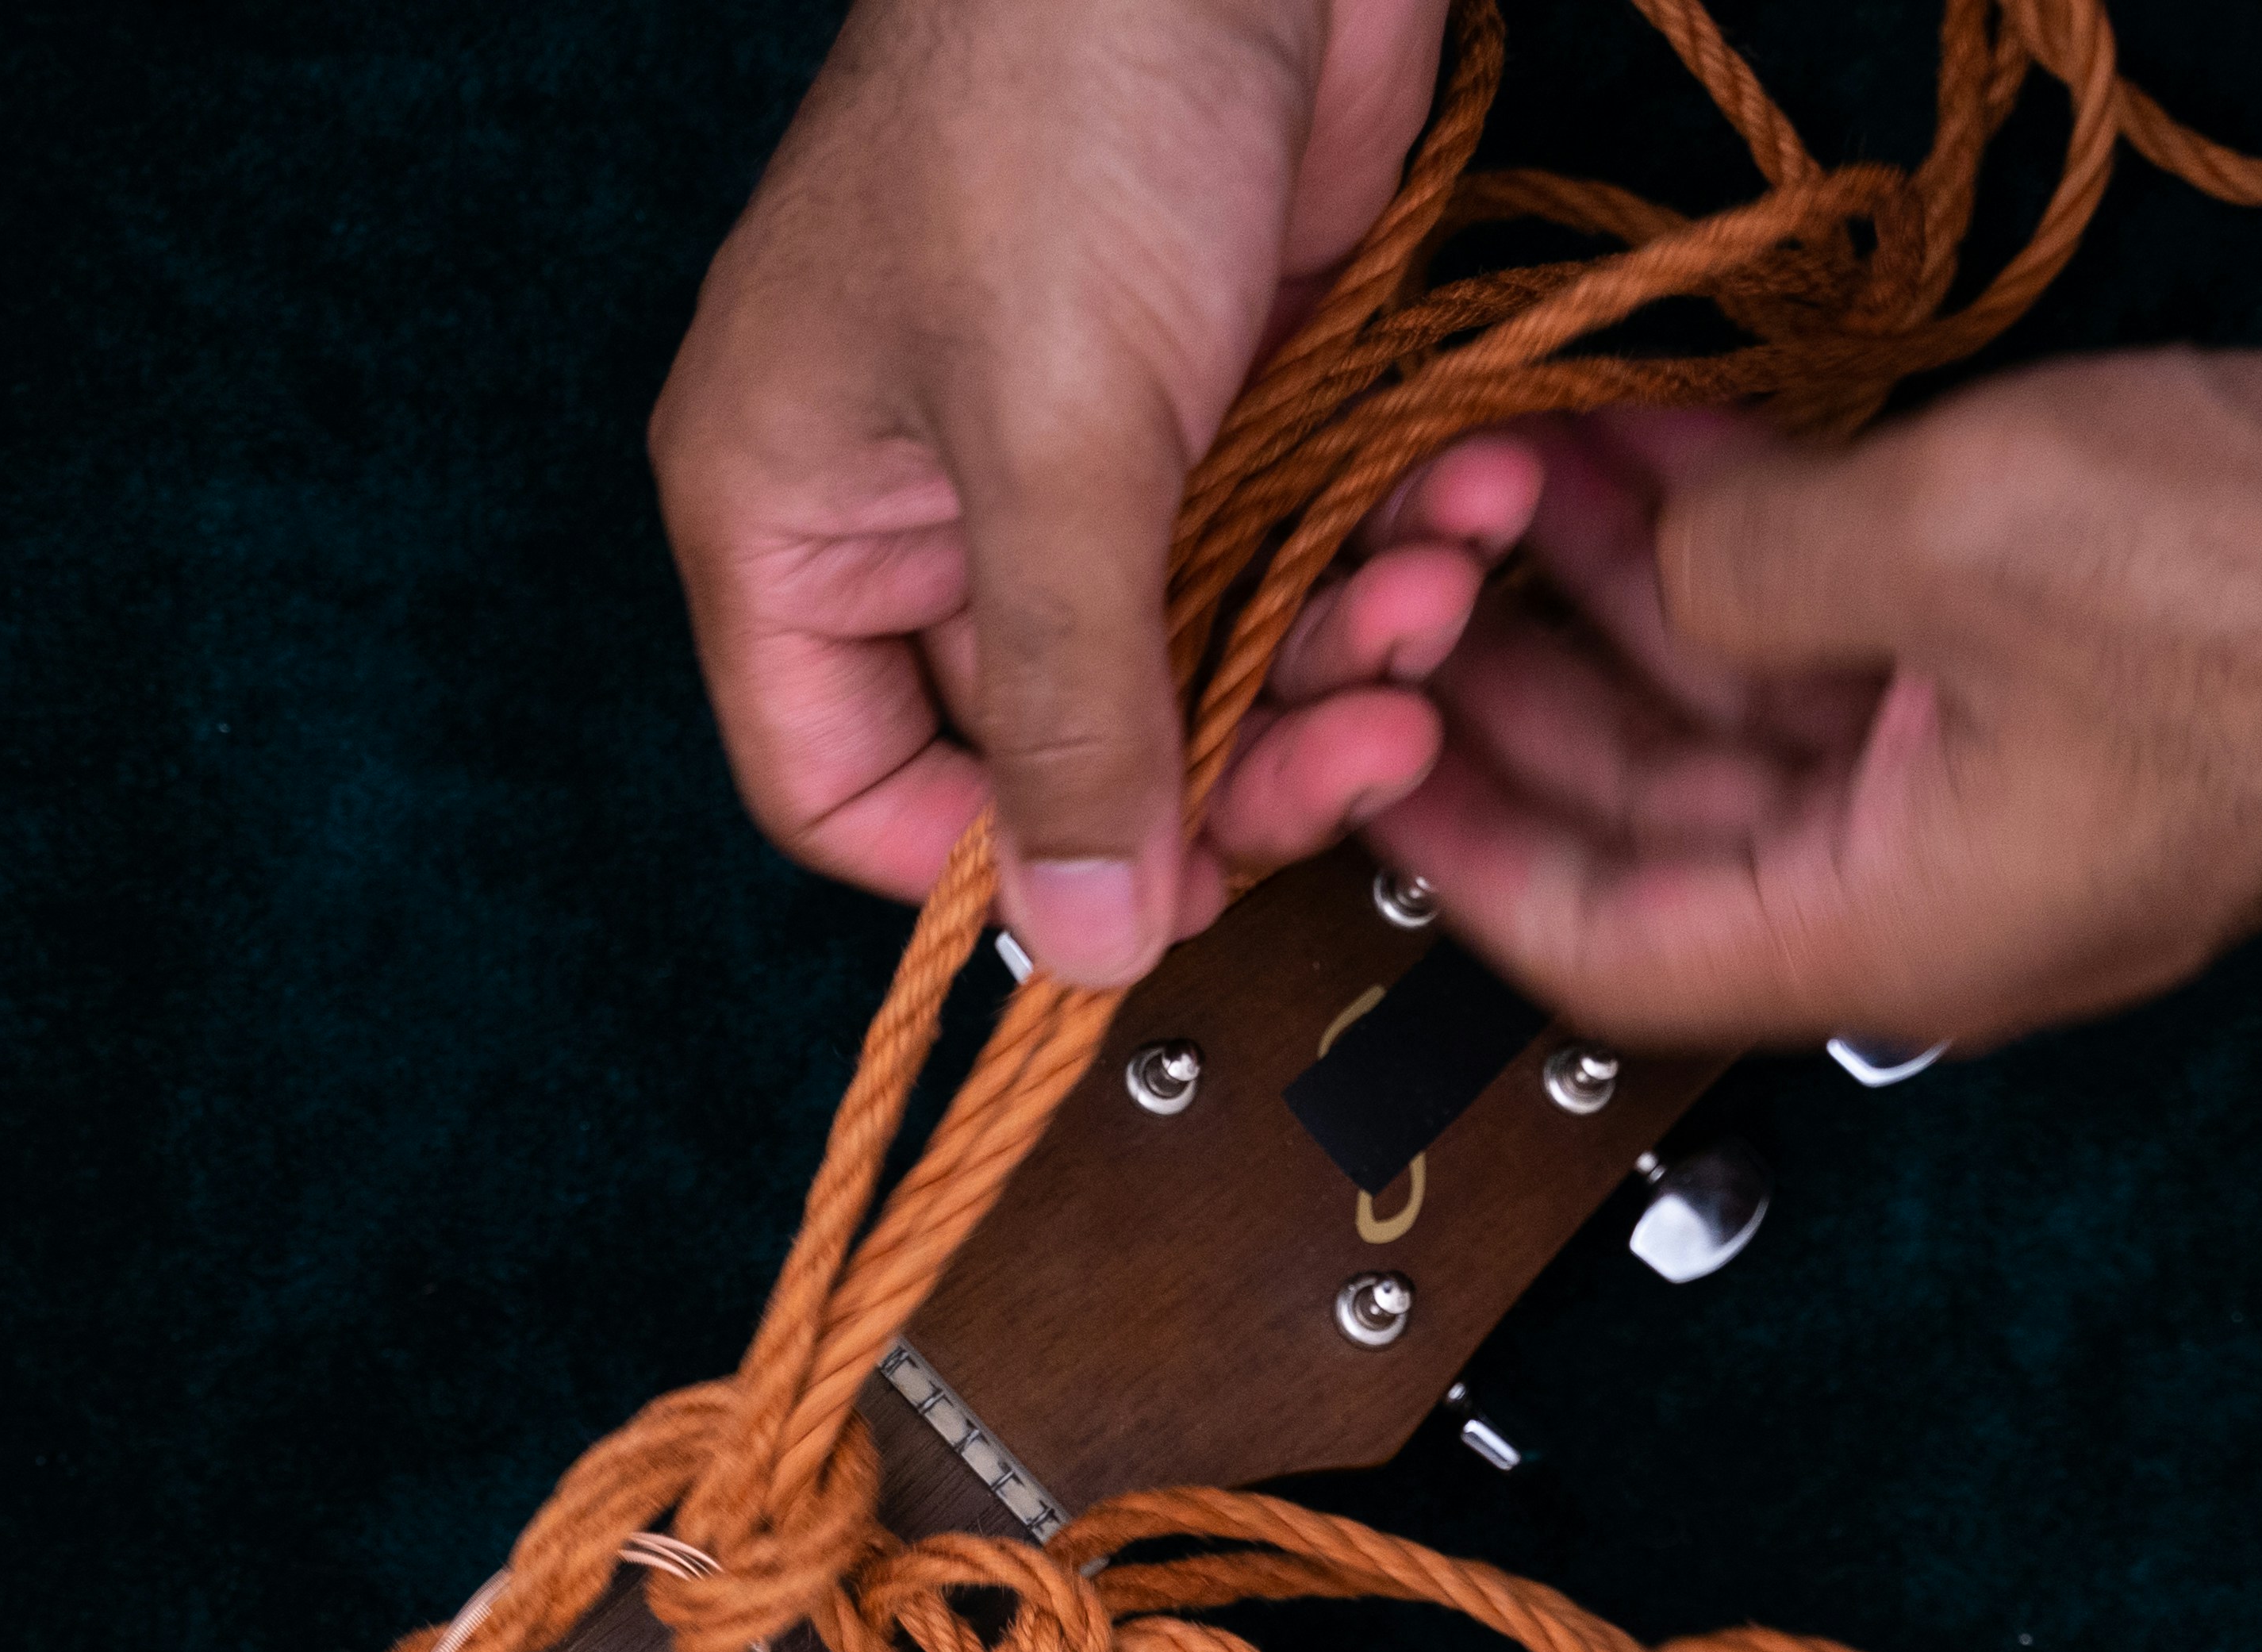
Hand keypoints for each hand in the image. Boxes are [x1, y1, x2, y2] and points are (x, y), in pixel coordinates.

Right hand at [650, 0, 1500, 985]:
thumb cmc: (1060, 102)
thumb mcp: (1055, 441)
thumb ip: (1072, 701)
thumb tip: (1076, 939)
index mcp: (796, 517)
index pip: (850, 793)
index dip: (995, 868)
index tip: (1155, 881)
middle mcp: (926, 512)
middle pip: (1064, 755)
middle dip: (1233, 761)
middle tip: (1369, 737)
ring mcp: (1078, 466)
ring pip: (1208, 672)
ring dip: (1340, 658)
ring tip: (1441, 589)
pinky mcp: (1216, 414)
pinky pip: (1298, 562)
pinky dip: (1385, 559)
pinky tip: (1465, 506)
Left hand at [1360, 357, 2261, 1054]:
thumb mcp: (1951, 544)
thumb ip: (1748, 571)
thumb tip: (1654, 562)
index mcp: (1895, 936)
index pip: (1608, 955)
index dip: (1461, 865)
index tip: (1357, 760)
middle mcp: (1933, 899)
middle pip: (1662, 838)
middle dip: (1529, 705)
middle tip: (1411, 581)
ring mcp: (1999, 799)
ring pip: (1750, 735)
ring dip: (1632, 615)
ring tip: (1514, 481)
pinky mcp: (2055, 697)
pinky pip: (1851, 659)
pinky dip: (1758, 572)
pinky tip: (1666, 462)